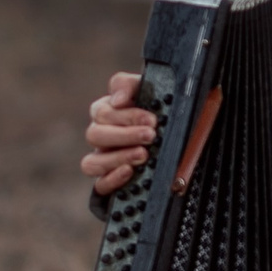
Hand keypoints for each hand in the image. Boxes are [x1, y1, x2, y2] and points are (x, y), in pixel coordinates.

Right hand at [82, 70, 159, 195]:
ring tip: (143, 155)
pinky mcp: (109, 182)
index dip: (126, 116)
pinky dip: (112, 179)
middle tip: (150, 135)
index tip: (151, 120)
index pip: (102, 112)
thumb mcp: (147, 90)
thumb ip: (129, 85)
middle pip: (94, 135)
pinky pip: (100, 185)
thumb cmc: (157, 111)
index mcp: (106, 113)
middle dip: (125, 135)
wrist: (180, 139)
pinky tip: (130, 171)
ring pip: (91, 162)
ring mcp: (103, 161)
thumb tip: (118, 99)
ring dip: (117, 158)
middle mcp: (101, 137)